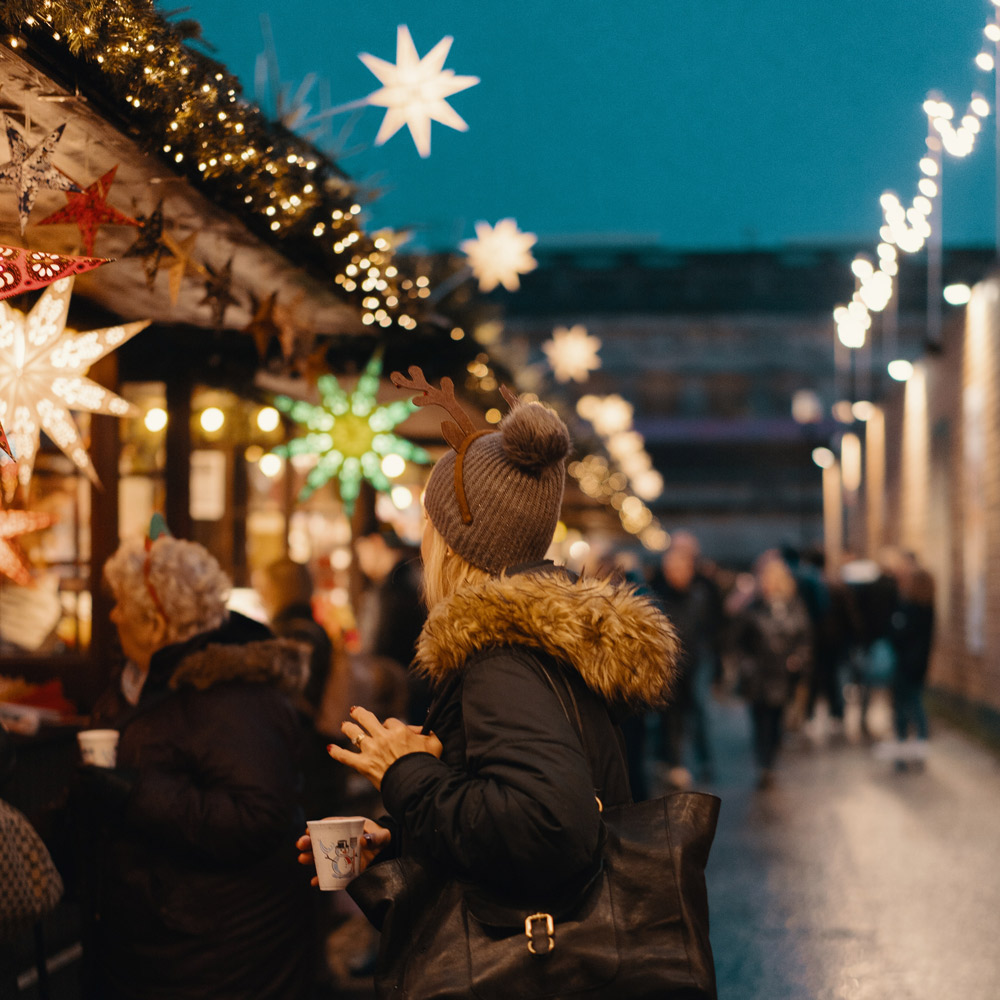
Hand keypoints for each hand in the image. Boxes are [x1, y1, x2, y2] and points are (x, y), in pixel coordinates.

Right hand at [296, 818, 390, 886]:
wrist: (389, 854)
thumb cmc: (384, 839)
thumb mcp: (383, 836)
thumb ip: (376, 838)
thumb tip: (363, 841)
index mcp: (350, 827)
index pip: (331, 824)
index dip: (319, 826)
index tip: (309, 830)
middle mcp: (342, 841)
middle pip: (322, 840)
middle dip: (309, 842)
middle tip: (300, 844)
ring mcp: (342, 856)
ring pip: (323, 856)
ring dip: (311, 857)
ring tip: (302, 858)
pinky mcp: (344, 870)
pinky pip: (330, 874)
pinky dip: (322, 878)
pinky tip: (314, 881)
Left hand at [328, 706, 442, 789]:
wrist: (416, 784)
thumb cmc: (426, 764)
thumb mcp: (434, 743)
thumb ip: (429, 733)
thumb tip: (421, 730)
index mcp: (399, 730)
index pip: (390, 721)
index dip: (389, 725)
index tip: (390, 731)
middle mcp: (383, 737)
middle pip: (367, 719)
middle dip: (359, 714)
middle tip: (354, 711)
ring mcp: (371, 750)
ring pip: (354, 734)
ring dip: (348, 728)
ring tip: (344, 725)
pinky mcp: (364, 765)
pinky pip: (345, 757)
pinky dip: (336, 753)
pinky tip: (329, 748)